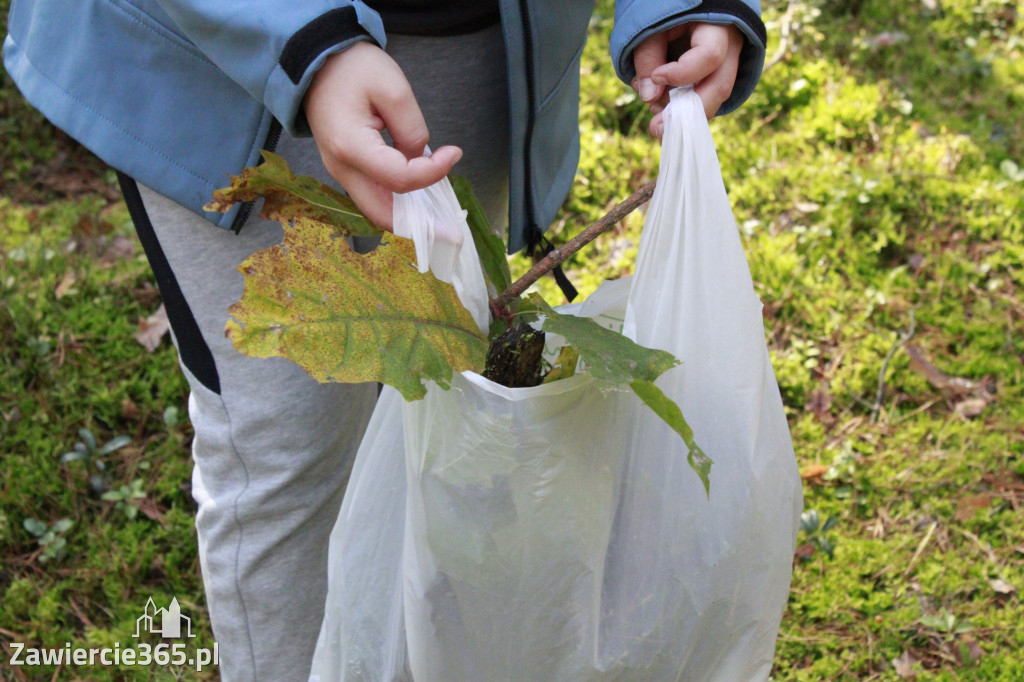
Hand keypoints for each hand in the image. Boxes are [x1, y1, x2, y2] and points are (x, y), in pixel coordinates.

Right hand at [303, 42, 461, 229]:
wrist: (316, 62)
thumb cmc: (353, 69)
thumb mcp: (393, 88)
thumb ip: (412, 130)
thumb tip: (419, 160)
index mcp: (351, 147)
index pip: (400, 179)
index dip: (432, 172)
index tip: (453, 153)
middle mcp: (341, 168)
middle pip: (382, 214)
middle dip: (421, 228)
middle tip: (453, 234)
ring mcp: (342, 172)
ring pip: (378, 209)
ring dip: (411, 219)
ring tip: (443, 224)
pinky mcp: (348, 169)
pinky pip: (375, 195)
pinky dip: (400, 204)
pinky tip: (424, 204)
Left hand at [632, 23, 743, 134]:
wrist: (687, 10)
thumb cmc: (668, 15)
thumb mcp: (654, 27)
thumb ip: (648, 57)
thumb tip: (649, 98)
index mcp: (718, 27)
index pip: (709, 56)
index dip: (681, 73)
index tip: (655, 77)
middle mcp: (731, 48)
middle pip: (719, 87)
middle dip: (687, 112)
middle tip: (656, 128)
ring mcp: (729, 65)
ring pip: (714, 99)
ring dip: (683, 112)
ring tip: (653, 108)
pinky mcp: (719, 79)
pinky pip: (706, 99)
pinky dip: (684, 108)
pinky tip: (661, 103)